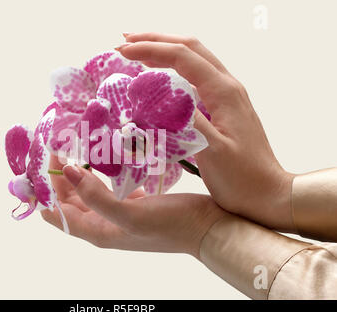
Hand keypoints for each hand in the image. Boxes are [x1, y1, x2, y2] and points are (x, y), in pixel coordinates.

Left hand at [41, 156, 225, 257]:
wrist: (208, 229)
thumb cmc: (172, 226)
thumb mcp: (130, 215)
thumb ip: (95, 197)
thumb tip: (66, 171)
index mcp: (96, 230)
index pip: (54, 213)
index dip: (43, 191)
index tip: (38, 162)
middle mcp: (102, 223)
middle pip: (67, 199)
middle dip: (57, 175)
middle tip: (56, 143)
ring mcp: (118, 212)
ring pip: (86, 190)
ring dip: (77, 170)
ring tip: (73, 143)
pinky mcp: (133, 201)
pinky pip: (107, 185)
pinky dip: (99, 170)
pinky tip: (100, 152)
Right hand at [119, 32, 294, 231]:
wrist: (267, 193)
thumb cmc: (242, 178)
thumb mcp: (214, 152)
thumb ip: (190, 121)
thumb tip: (163, 95)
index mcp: (224, 93)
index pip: (183, 57)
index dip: (151, 50)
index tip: (122, 52)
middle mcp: (226, 87)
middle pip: (189, 48)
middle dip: (155, 40)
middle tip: (125, 42)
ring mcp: (225, 96)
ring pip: (192, 60)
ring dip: (164, 50)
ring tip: (136, 51)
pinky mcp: (221, 108)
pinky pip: (193, 79)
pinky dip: (172, 70)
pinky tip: (158, 77)